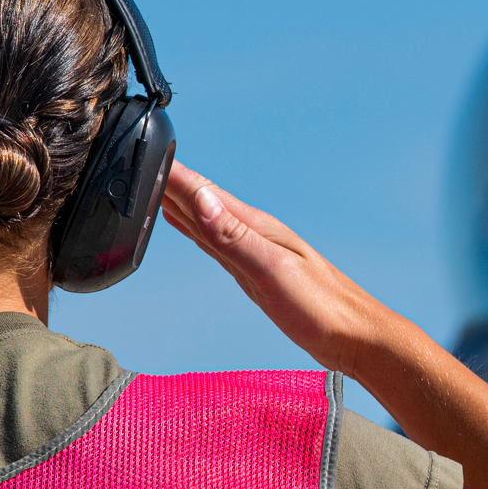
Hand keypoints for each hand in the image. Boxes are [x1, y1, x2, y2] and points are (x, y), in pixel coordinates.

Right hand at [157, 162, 405, 376]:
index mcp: (255, 227)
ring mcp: (252, 252)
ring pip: (205, 219)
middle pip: (200, 200)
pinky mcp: (253, 273)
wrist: (355, 338)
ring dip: (177, 201)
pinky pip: (214, 243)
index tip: (140, 150)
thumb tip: (200, 199)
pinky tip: (185, 222)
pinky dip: (194, 229)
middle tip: (132, 160)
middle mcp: (251, 233)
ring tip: (149, 185)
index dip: (172, 174)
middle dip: (167, 182)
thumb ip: (234, 237)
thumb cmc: (322, 308)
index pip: (203, 192)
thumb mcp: (272, 271)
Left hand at [160, 161, 487, 488]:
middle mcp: (401, 357)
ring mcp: (422, 367)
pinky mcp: (442, 389)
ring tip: (186, 188)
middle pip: (297, 270)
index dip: (237, 252)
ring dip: (248, 233)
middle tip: (163, 168)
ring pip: (318, 283)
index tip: (173, 214)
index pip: (295, 298)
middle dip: (228, 220)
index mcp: (386, 379)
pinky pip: (356, 334)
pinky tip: (248, 258)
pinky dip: (298, 292)